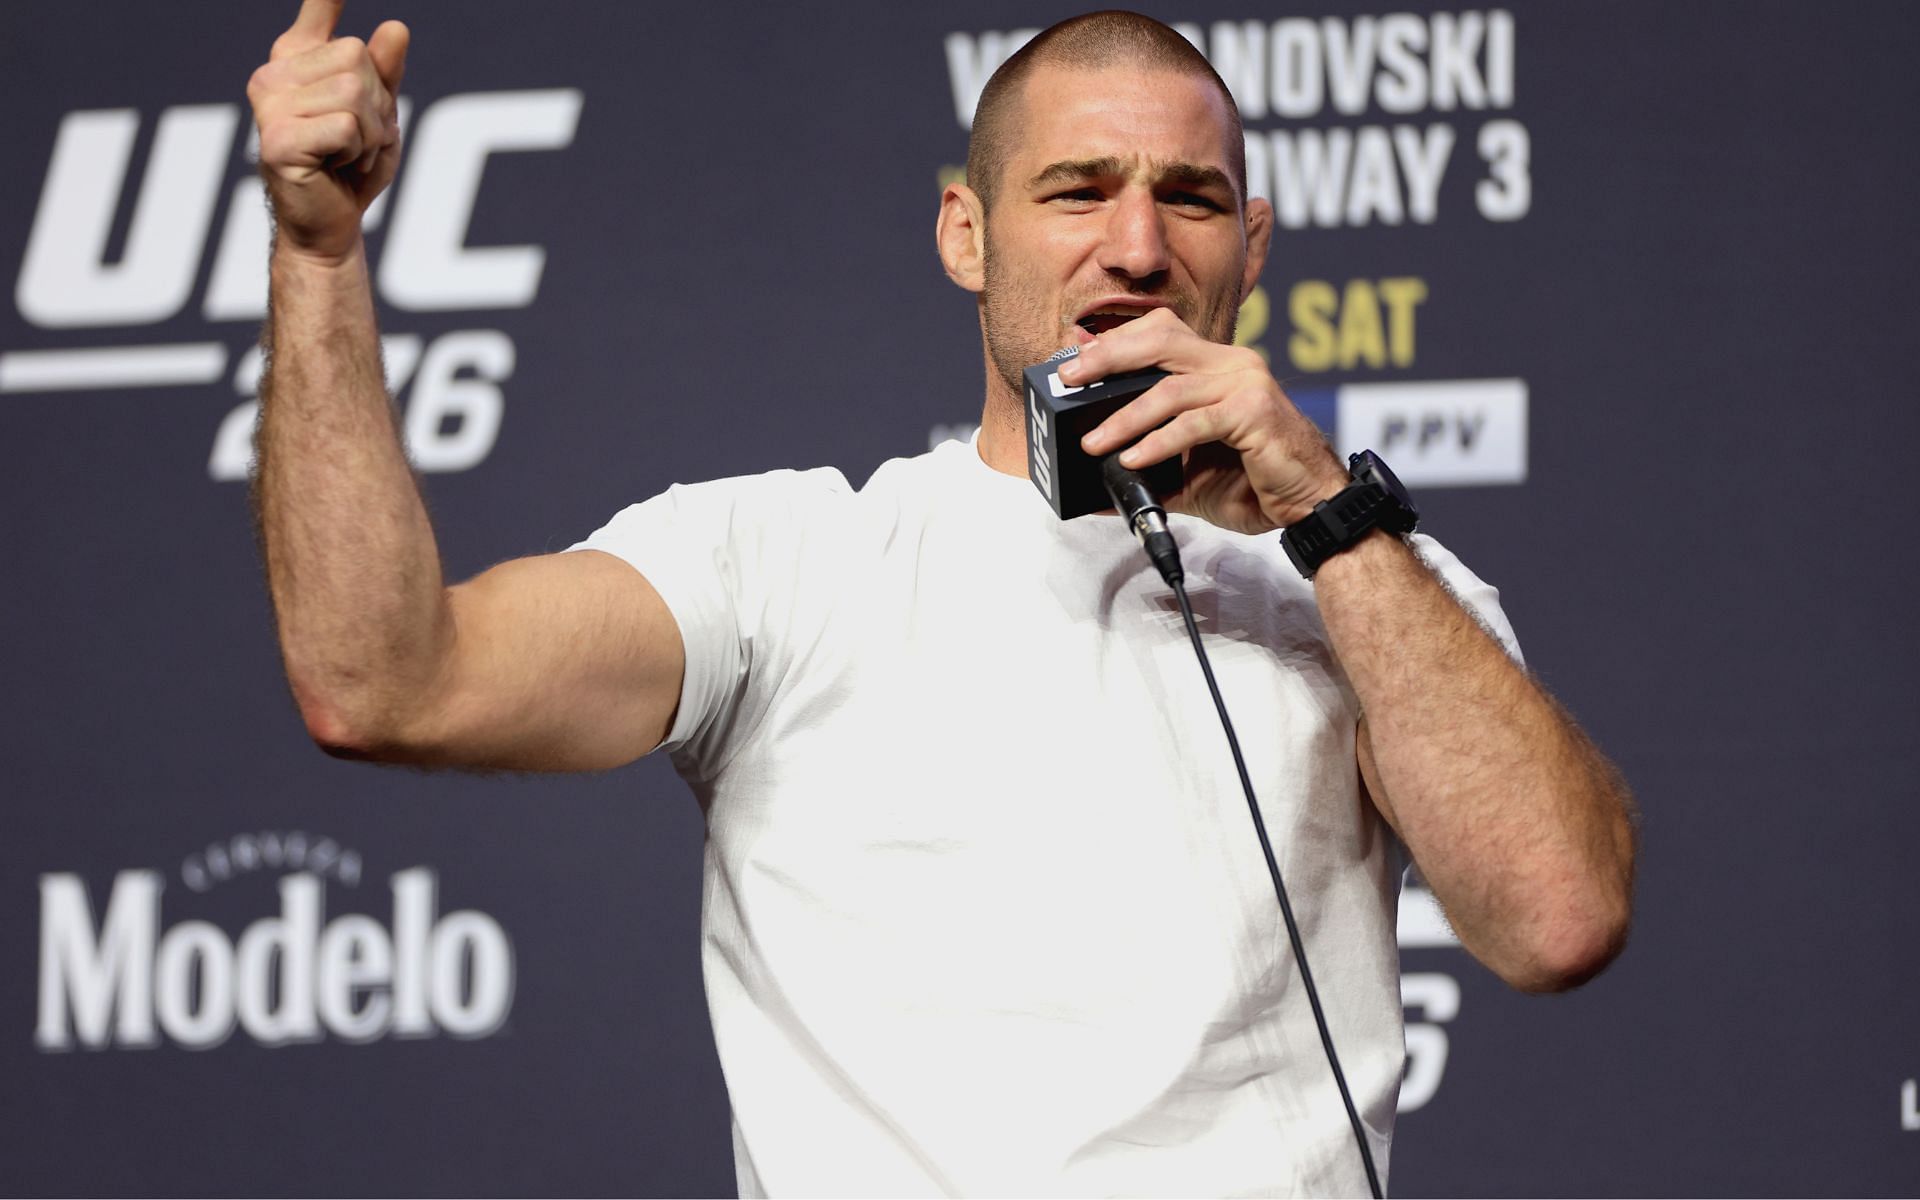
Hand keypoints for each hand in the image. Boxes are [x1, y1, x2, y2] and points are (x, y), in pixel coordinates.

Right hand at [247, 0, 409, 263]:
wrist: (330, 228)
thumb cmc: (352, 170)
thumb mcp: (378, 115)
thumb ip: (385, 73)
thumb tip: (395, 27)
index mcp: (294, 61)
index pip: (317, 12)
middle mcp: (272, 75)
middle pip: (356, 56)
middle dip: (378, 105)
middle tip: (359, 140)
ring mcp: (268, 105)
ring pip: (354, 91)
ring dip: (371, 132)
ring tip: (350, 155)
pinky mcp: (276, 139)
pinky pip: (346, 125)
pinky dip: (359, 151)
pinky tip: (338, 167)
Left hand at [1063, 308, 1348, 534]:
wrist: (1310, 503)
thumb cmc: (1255, 483)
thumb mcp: (1188, 473)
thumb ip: (1147, 466)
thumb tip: (1098, 487)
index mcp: (1216, 365)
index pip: (1158, 333)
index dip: (1113, 344)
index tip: (1072, 363)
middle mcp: (1232, 363)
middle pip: (1158, 340)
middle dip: (1107, 359)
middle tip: (1069, 382)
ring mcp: (1245, 383)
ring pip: (1170, 387)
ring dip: (1124, 417)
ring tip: (1092, 442)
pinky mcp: (1254, 412)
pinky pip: (1194, 422)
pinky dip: (1158, 441)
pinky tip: (1132, 458)